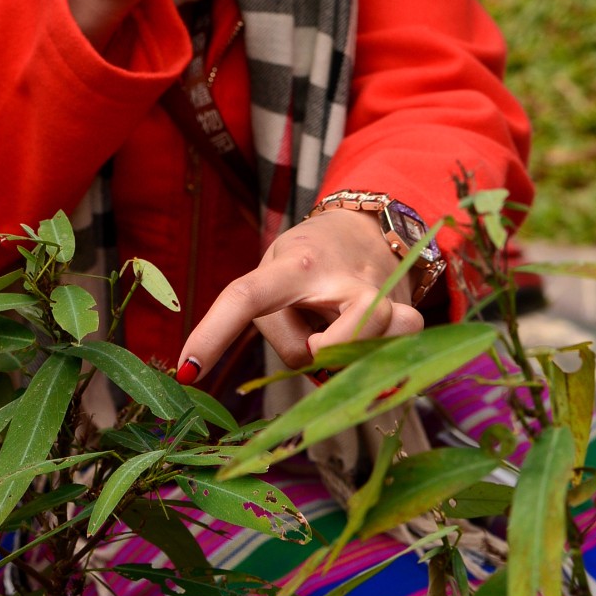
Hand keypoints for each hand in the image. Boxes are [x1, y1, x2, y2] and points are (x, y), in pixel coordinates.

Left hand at [174, 209, 423, 381]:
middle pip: (316, 347)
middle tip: (314, 331)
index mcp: (292, 265)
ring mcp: (379, 294)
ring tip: (340, 325)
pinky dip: (377, 356)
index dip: (214, 333)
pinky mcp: (408, 310)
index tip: (186, 370)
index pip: (246, 296)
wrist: (368, 225)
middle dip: (309, 353)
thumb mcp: (277, 272)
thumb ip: (280, 324)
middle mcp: (338, 277)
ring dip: (340, 353)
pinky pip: (394, 351)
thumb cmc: (309, 259)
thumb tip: (313, 365)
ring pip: (358, 353)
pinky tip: (372, 339)